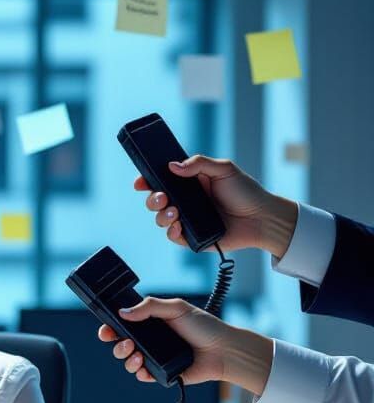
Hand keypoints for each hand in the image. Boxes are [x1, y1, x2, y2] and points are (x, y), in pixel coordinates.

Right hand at [97, 295, 242, 385]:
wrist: (223, 350)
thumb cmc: (205, 327)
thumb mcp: (177, 308)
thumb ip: (149, 306)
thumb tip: (124, 312)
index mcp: (151, 323)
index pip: (123, 325)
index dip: (111, 328)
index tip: (107, 330)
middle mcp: (150, 341)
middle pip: (121, 345)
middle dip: (117, 345)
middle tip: (127, 343)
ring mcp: (155, 357)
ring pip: (128, 362)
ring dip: (127, 359)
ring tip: (138, 355)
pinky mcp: (162, 373)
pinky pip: (142, 376)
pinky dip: (140, 373)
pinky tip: (145, 368)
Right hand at [135, 155, 297, 257]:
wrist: (262, 218)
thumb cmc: (246, 192)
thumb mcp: (224, 169)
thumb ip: (198, 164)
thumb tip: (172, 166)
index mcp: (190, 183)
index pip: (162, 181)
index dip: (147, 181)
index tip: (140, 182)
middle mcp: (186, 202)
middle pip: (156, 200)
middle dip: (152, 199)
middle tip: (162, 197)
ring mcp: (187, 220)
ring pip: (161, 219)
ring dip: (161, 215)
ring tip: (175, 211)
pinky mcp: (192, 238)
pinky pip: (172, 236)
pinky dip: (171, 231)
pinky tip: (178, 225)